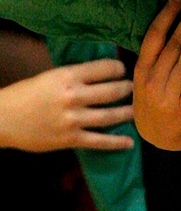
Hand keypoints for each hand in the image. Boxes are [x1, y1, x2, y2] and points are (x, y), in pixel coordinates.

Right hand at [0, 59, 133, 152]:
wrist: (3, 119)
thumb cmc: (25, 95)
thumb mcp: (50, 77)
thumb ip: (75, 76)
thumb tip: (101, 73)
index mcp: (67, 76)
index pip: (104, 68)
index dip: (118, 68)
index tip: (123, 70)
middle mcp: (73, 96)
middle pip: (112, 91)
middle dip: (127, 89)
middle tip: (134, 89)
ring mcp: (73, 119)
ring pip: (110, 115)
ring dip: (127, 113)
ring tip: (136, 110)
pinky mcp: (70, 138)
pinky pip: (99, 141)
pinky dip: (117, 142)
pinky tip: (130, 142)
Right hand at [134, 0, 180, 149]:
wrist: (158, 138)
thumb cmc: (156, 99)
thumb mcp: (146, 79)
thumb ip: (155, 56)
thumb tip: (170, 19)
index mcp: (142, 70)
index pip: (154, 36)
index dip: (166, 15)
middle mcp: (151, 82)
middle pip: (170, 47)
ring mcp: (166, 97)